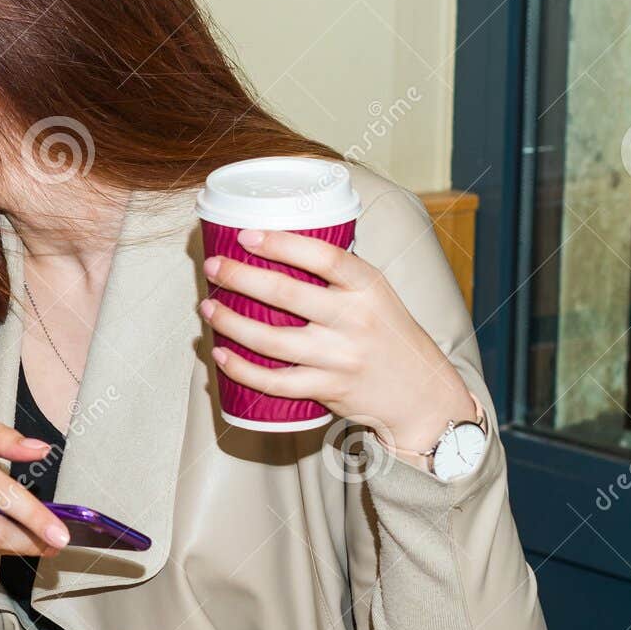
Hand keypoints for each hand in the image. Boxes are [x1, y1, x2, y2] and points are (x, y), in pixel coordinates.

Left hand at [199, 228, 476, 451]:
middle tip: (213, 267)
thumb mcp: (377, 295)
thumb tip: (280, 244)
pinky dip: (241, 370)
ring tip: (207, 307)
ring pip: (271, 340)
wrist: (423, 394)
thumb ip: (338, 276)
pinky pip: (274, 382)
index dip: (281, 243)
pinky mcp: (328, 389)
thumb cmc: (390, 335)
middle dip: (240, 277)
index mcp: (368, 287)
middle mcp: (355, 320)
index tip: (246, 234)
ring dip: (230, 322)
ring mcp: (340, 357)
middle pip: (285, 294)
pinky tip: (220, 354)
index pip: (323, 256)